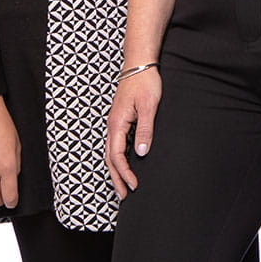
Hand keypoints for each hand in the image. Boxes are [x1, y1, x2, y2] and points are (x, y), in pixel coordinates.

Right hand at [106, 68, 160, 197]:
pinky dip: (119, 158)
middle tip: (124, 196)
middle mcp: (112, 126)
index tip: (134, 186)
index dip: (125, 173)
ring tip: (123, 186)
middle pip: (111, 158)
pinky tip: (126, 164)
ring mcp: (115, 123)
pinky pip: (116, 144)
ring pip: (112, 152)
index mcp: (117, 124)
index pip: (117, 156)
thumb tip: (142, 153)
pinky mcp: (120, 120)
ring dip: (117, 170)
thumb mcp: (150, 107)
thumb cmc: (145, 83)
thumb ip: (145, 130)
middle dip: (117, 178)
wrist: (139, 64)